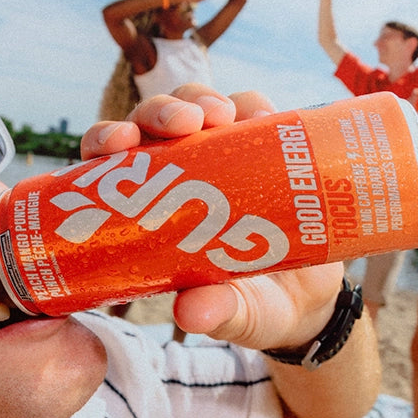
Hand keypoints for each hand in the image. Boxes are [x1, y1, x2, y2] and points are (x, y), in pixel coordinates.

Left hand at [79, 85, 344, 351]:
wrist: (310, 300)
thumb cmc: (252, 306)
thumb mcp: (236, 315)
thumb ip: (216, 313)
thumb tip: (192, 315)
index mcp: (149, 210)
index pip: (112, 165)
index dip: (106, 142)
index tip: (119, 143)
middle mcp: (178, 174)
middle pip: (151, 124)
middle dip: (159, 112)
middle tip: (183, 124)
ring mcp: (220, 155)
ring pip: (196, 107)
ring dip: (201, 101)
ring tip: (222, 115)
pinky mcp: (263, 146)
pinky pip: (252, 110)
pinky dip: (253, 106)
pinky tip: (259, 114)